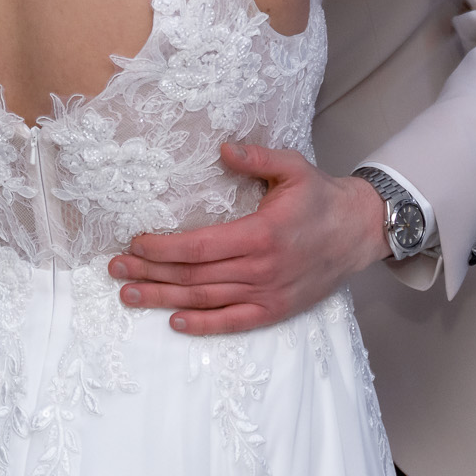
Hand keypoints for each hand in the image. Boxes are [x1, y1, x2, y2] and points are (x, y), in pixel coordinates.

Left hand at [108, 143, 389, 335]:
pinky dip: (202, 326)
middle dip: (150, 274)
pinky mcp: (275, 310)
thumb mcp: (293, 168)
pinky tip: (175, 322)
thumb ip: (257, 158)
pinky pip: (232, 323)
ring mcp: (268, 294)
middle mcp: (261, 269)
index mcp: (261, 234)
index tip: (134, 243)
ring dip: (163, 299)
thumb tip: (223, 149)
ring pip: (205, 300)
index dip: (161, 249)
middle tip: (115, 269)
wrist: (360, 232)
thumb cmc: (321, 198)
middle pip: (193, 276)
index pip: (198, 247)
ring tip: (129, 294)